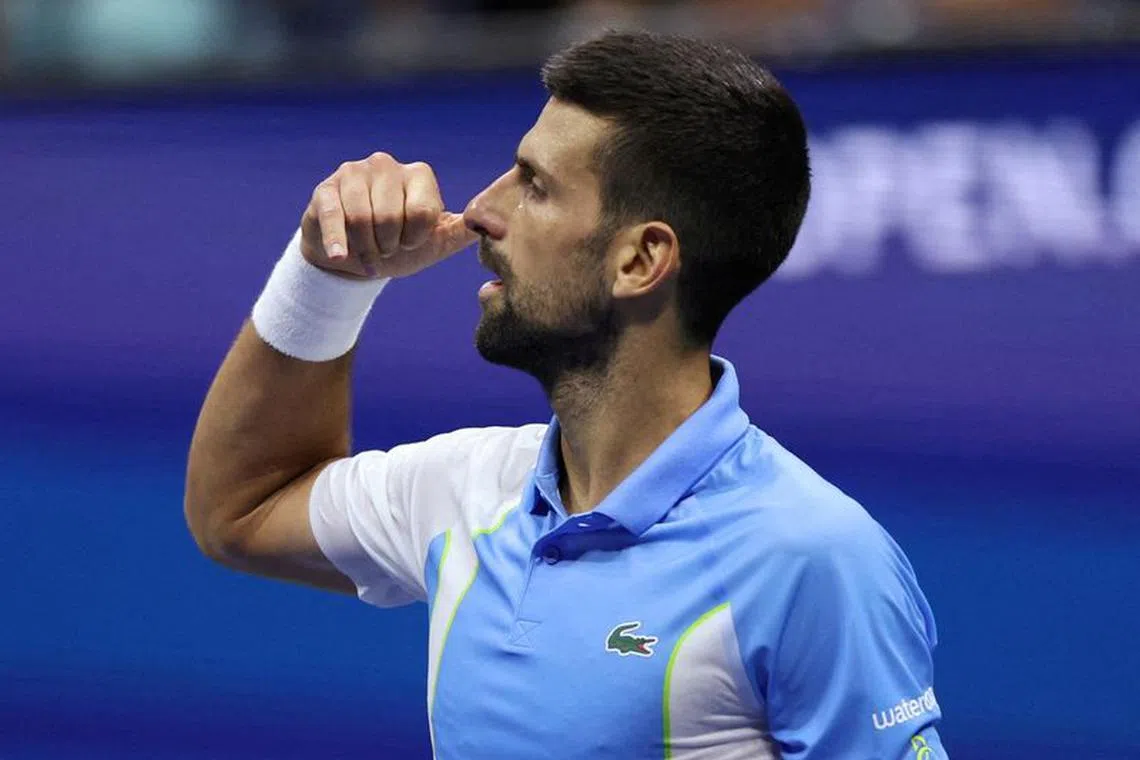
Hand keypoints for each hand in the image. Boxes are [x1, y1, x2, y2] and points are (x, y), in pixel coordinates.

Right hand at [300, 153, 477, 279]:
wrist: (353, 259)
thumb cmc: (398, 248)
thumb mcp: (436, 242)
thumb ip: (463, 232)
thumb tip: (500, 226)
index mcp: (419, 175)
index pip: (423, 212)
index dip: (415, 238)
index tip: (409, 242)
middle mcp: (386, 165)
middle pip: (390, 217)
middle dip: (389, 245)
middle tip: (386, 249)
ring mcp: (352, 174)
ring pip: (361, 219)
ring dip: (366, 248)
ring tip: (368, 253)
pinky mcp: (325, 190)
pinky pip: (332, 217)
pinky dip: (337, 242)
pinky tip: (340, 256)